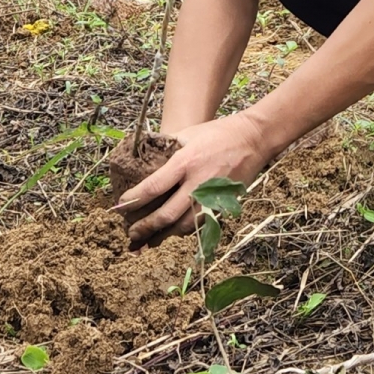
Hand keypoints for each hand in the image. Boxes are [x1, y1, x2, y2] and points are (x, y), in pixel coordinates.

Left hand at [115, 114, 270, 247]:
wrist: (254, 139)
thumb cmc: (218, 133)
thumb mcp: (188, 133)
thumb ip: (166, 147)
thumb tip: (143, 158)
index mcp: (185, 162)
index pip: (153, 187)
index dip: (133, 200)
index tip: (120, 206)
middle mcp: (198, 183)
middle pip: (166, 215)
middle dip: (145, 227)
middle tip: (130, 233)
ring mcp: (212, 197)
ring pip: (183, 227)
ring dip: (163, 236)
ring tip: (147, 240)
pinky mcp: (223, 205)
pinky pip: (199, 225)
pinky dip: (183, 231)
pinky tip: (171, 233)